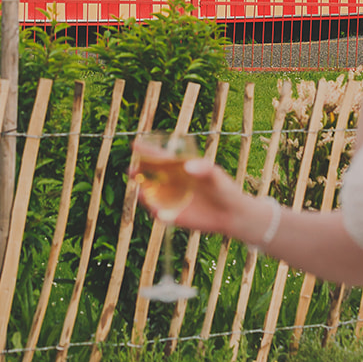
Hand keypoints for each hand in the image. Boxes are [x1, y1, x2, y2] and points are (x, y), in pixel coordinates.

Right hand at [130, 156, 256, 236]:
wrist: (231, 214)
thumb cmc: (224, 189)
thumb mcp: (216, 176)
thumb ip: (203, 169)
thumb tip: (187, 167)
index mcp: (179, 168)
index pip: (159, 157)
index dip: (146, 151)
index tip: (134, 145)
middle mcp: (172, 183)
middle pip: (149, 176)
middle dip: (138, 173)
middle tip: (131, 170)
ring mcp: (171, 200)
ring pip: (151, 195)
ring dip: (144, 194)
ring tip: (142, 192)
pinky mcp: (174, 216)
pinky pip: (161, 214)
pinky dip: (157, 213)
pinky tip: (159, 212)